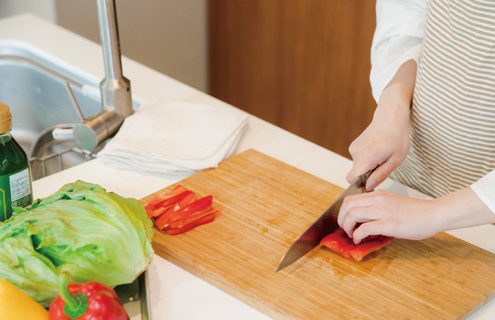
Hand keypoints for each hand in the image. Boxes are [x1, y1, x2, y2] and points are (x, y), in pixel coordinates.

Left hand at [338, 190, 437, 243]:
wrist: (434, 214)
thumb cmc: (416, 212)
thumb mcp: (391, 203)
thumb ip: (377, 208)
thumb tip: (362, 220)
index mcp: (377, 195)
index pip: (350, 198)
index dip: (343, 211)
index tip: (346, 221)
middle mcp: (377, 200)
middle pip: (347, 205)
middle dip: (341, 219)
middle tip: (346, 229)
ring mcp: (382, 211)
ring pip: (352, 215)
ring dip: (347, 227)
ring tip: (352, 235)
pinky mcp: (388, 224)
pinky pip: (364, 228)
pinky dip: (357, 235)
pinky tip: (360, 240)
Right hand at [347, 60, 416, 189]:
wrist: (390, 118)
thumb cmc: (397, 138)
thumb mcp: (395, 160)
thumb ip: (380, 175)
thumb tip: (368, 187)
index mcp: (366, 157)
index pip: (352, 179)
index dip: (359, 185)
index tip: (371, 185)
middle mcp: (356, 152)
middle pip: (356, 174)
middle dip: (367, 175)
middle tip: (383, 167)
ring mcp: (353, 148)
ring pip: (357, 167)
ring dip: (368, 167)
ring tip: (382, 157)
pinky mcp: (354, 145)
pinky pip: (358, 160)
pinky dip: (366, 160)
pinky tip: (377, 152)